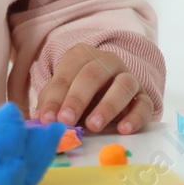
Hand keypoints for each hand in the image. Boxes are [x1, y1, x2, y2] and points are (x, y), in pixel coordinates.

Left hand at [32, 43, 151, 134]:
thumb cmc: (79, 95)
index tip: (48, 119)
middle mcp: (107, 61)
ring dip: (107, 106)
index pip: (67, 73)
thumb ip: (51, 104)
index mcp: (82, 55)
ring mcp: (128, 77)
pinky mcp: (144, 96)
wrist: (109, 96)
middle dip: (77, 99)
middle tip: (66, 121)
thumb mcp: (62, 95)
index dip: (56, 97)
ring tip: (93, 126)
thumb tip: (39, 119)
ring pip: (123, 85)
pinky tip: (124, 129)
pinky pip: (144, 104)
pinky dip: (135, 117)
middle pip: (92, 74)